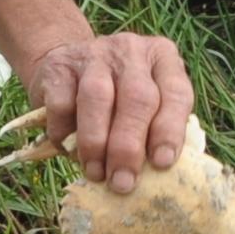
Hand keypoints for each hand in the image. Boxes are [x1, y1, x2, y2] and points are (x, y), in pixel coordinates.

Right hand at [22, 33, 193, 193]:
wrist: (65, 63)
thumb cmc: (115, 98)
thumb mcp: (143, 105)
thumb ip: (152, 130)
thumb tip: (153, 176)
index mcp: (162, 58)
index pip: (175, 94)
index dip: (170, 130)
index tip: (162, 163)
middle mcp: (131, 51)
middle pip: (137, 97)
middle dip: (128, 146)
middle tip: (122, 182)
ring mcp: (94, 54)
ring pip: (97, 97)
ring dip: (96, 142)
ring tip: (95, 173)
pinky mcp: (59, 64)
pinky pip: (62, 102)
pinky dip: (64, 131)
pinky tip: (68, 148)